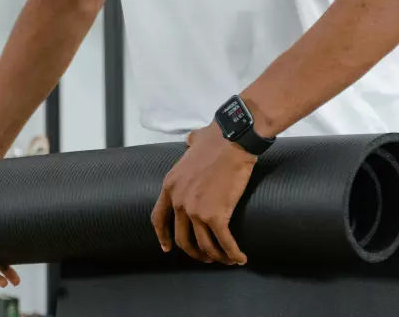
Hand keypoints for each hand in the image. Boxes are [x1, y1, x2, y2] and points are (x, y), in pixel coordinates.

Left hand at [150, 122, 254, 265]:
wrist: (232, 141)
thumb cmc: (216, 139)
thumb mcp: (193, 141)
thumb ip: (189, 144)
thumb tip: (191, 139)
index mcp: (170, 185)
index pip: (158, 218)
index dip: (163, 236)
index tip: (167, 247)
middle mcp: (179, 201)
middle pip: (182, 238)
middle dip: (193, 251)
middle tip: (204, 256)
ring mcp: (196, 210)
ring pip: (203, 245)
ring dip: (215, 256)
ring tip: (224, 259)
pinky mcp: (216, 215)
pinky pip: (224, 242)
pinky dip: (232, 254)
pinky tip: (239, 258)